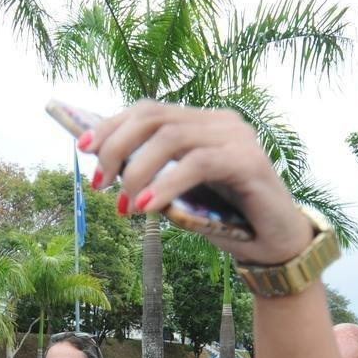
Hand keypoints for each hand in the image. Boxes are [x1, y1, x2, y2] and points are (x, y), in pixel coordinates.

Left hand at [84, 101, 312, 264]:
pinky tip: (147, 208)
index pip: (148, 110)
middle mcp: (220, 122)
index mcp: (201, 123)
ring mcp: (237, 137)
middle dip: (117, 147)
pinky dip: (166, 184)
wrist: (274, 246)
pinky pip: (197, 163)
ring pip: (172, 136)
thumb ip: (153, 177)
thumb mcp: (180, 195)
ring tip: (123, 205)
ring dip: (138, 170)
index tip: (83, 148)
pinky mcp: (248, 160)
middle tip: (99, 184)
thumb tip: (106, 171)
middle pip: (154, 117)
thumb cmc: (225, 219)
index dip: (112, 125)